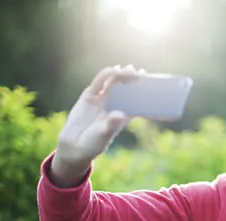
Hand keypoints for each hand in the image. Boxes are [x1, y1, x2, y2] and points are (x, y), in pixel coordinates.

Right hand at [51, 65, 142, 186]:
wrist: (74, 145)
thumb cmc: (94, 143)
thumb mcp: (104, 134)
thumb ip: (111, 124)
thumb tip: (119, 114)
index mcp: (123, 114)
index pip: (137, 100)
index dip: (144, 91)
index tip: (151, 84)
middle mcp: (114, 104)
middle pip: (126, 88)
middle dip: (134, 79)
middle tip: (142, 73)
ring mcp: (101, 99)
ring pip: (113, 82)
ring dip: (122, 75)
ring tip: (130, 70)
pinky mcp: (89, 96)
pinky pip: (99, 82)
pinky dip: (107, 75)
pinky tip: (114, 70)